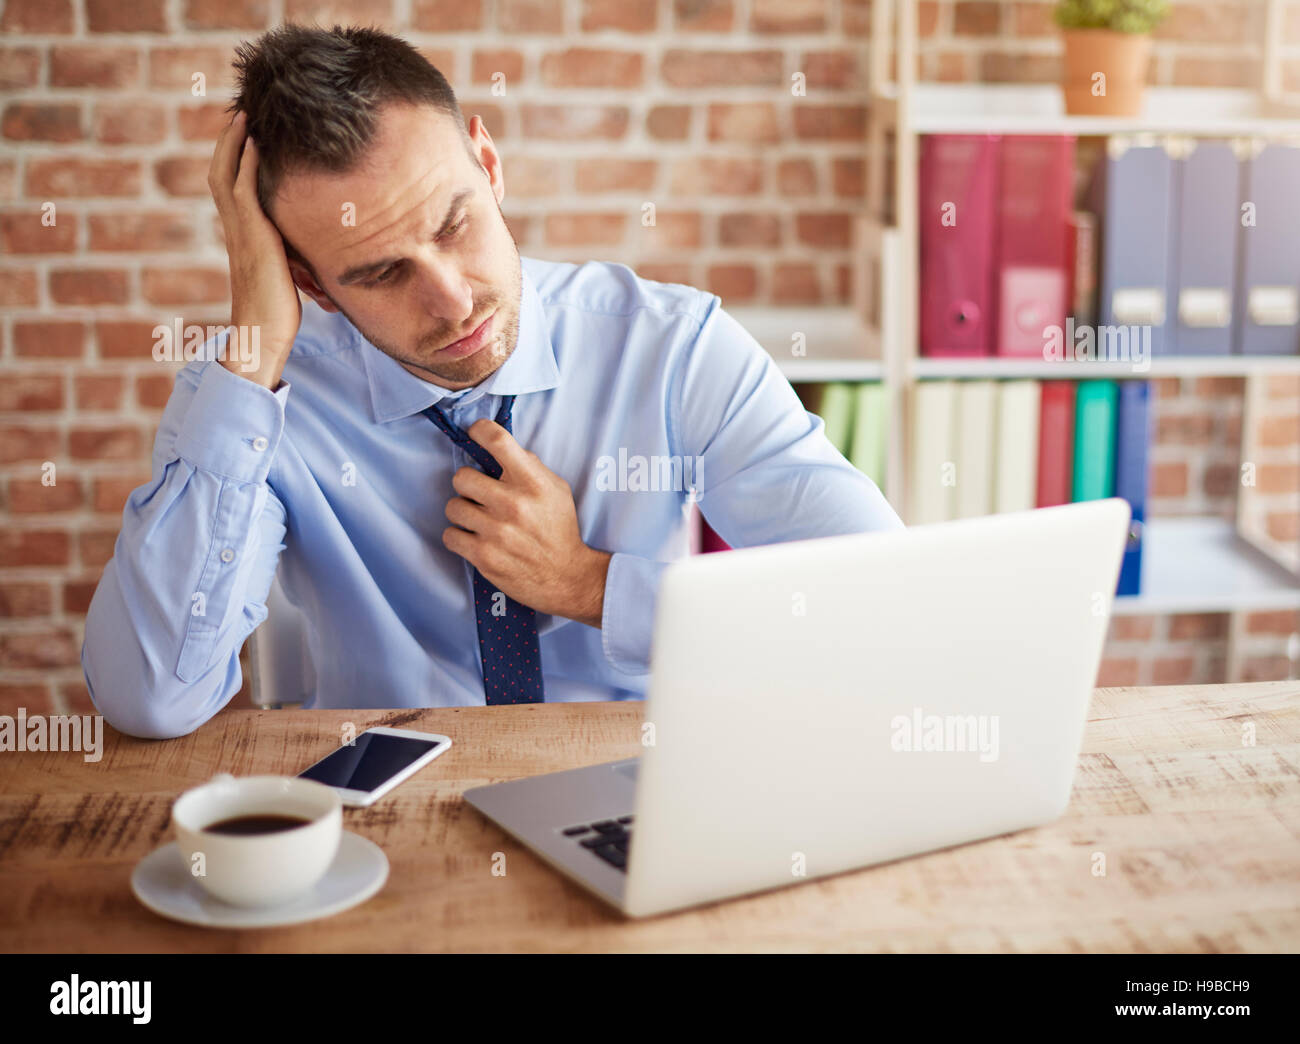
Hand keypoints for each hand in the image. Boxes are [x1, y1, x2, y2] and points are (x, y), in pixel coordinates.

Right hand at [208, 110, 301, 389]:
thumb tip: (314, 251)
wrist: (263, 333)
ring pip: (226, 174)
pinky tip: (256, 142)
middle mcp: (235, 228)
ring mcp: (240, 231)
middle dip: (228, 141)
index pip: (230, 187)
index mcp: (241, 235)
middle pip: (221, 171)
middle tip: (239, 113)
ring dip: (234, 142)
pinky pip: (244, 191)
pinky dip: (246, 163)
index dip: (233, 160)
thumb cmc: (277, 312)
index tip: (244, 135)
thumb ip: (291, 254)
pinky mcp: (253, 237)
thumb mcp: (286, 273)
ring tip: (244, 115)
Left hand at [441, 420, 611, 626]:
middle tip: (478, 494)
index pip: (498, 441)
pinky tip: (474, 538)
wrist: (566, 577)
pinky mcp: (483, 556)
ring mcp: (496, 531)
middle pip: (462, 476)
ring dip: (463, 512)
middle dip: (467, 485)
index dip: (479, 430)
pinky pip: (450, 535)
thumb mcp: (557, 490)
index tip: (475, 433)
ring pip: (453, 507)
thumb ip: (530, 468)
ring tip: (478, 519)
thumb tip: (501, 450)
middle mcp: (513, 504)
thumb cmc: (559, 530)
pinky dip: (459, 537)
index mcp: (533, 483)